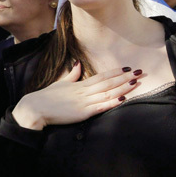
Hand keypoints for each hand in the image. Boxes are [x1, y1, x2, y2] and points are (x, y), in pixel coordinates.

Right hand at [12, 64, 143, 129]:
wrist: (36, 108)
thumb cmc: (46, 97)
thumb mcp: (60, 83)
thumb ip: (72, 75)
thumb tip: (78, 64)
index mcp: (79, 84)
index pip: (101, 76)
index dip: (115, 72)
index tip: (127, 67)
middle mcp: (84, 91)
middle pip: (108, 83)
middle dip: (124, 77)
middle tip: (139, 72)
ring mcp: (84, 102)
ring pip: (108, 93)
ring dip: (123, 87)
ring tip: (136, 82)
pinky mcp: (83, 113)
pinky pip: (101, 106)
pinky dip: (113, 102)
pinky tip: (123, 98)